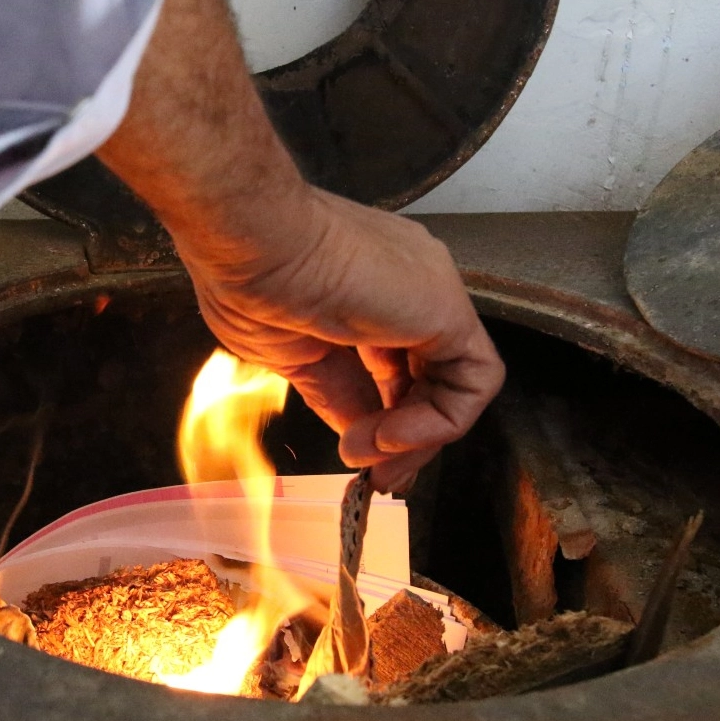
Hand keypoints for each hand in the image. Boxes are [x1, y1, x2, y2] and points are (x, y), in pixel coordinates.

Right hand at [93, 0, 503, 491]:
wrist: (248, 240)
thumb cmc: (247, 278)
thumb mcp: (291, 354)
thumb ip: (333, 392)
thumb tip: (354, 434)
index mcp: (363, 290)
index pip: (393, 368)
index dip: (381, 419)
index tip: (357, 458)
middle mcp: (405, 288)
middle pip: (427, 378)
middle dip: (406, 439)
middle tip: (378, 480)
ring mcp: (429, 294)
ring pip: (454, 384)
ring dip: (417, 438)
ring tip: (372, 458)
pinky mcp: (446, 308)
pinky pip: (472, 381)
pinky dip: (438, 422)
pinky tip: (390, 434)